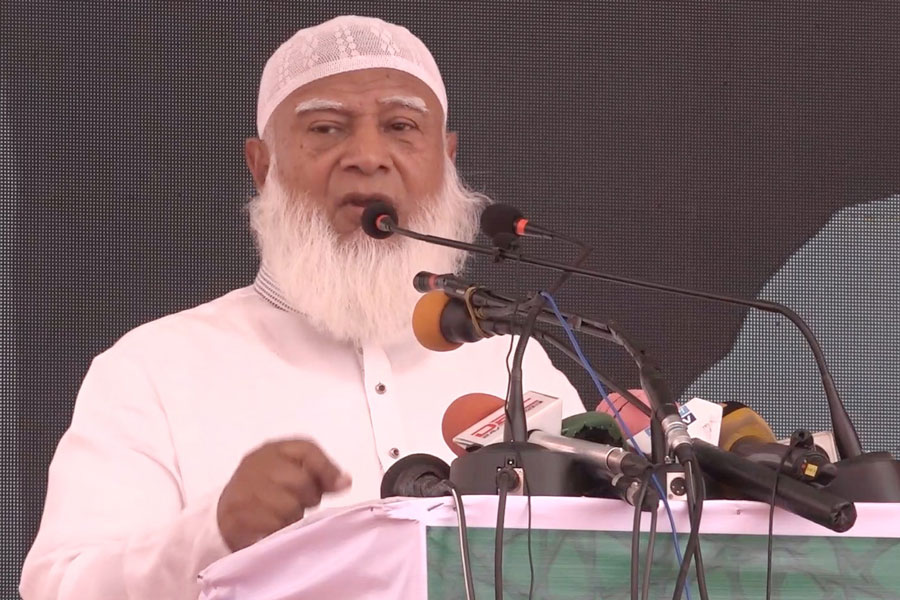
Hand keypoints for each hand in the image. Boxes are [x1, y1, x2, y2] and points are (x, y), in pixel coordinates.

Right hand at [216, 439, 351, 550]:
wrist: (225, 512)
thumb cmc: (268, 490)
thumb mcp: (292, 474)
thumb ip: (320, 474)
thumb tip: (344, 481)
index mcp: (273, 449)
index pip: (306, 449)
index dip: (326, 468)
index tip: (340, 485)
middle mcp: (256, 464)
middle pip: (300, 481)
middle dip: (309, 498)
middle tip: (302, 504)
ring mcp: (243, 489)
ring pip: (287, 507)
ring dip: (293, 517)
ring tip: (285, 516)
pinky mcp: (235, 516)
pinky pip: (271, 525)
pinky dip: (278, 530)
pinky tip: (274, 528)